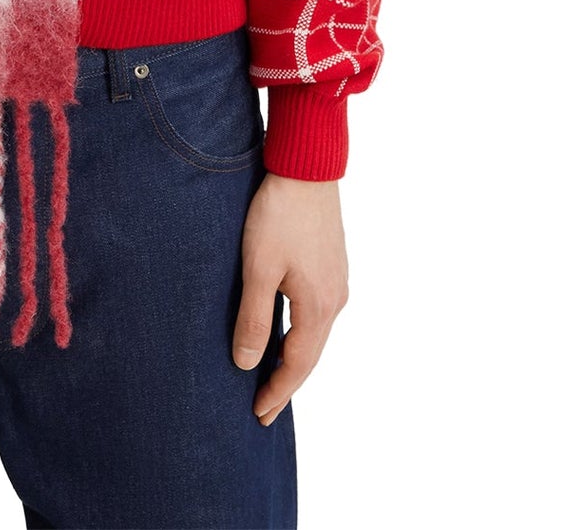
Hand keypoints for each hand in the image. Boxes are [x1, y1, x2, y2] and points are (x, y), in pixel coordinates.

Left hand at [232, 172, 348, 424]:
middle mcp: (335, 300)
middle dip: (286, 383)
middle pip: (310, 355)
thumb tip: (247, 365)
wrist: (307, 167)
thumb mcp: (259, 268)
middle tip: (263, 409)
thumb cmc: (279, 214)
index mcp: (318, 307)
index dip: (277, 393)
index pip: (297, 366)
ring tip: (271, 376)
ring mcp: (336, 281)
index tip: (258, 416)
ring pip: (314, 334)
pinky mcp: (331, 265)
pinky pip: (316, 313)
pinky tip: (286, 331)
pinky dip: (301, 333)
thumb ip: (255, 319)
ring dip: (294, 358)